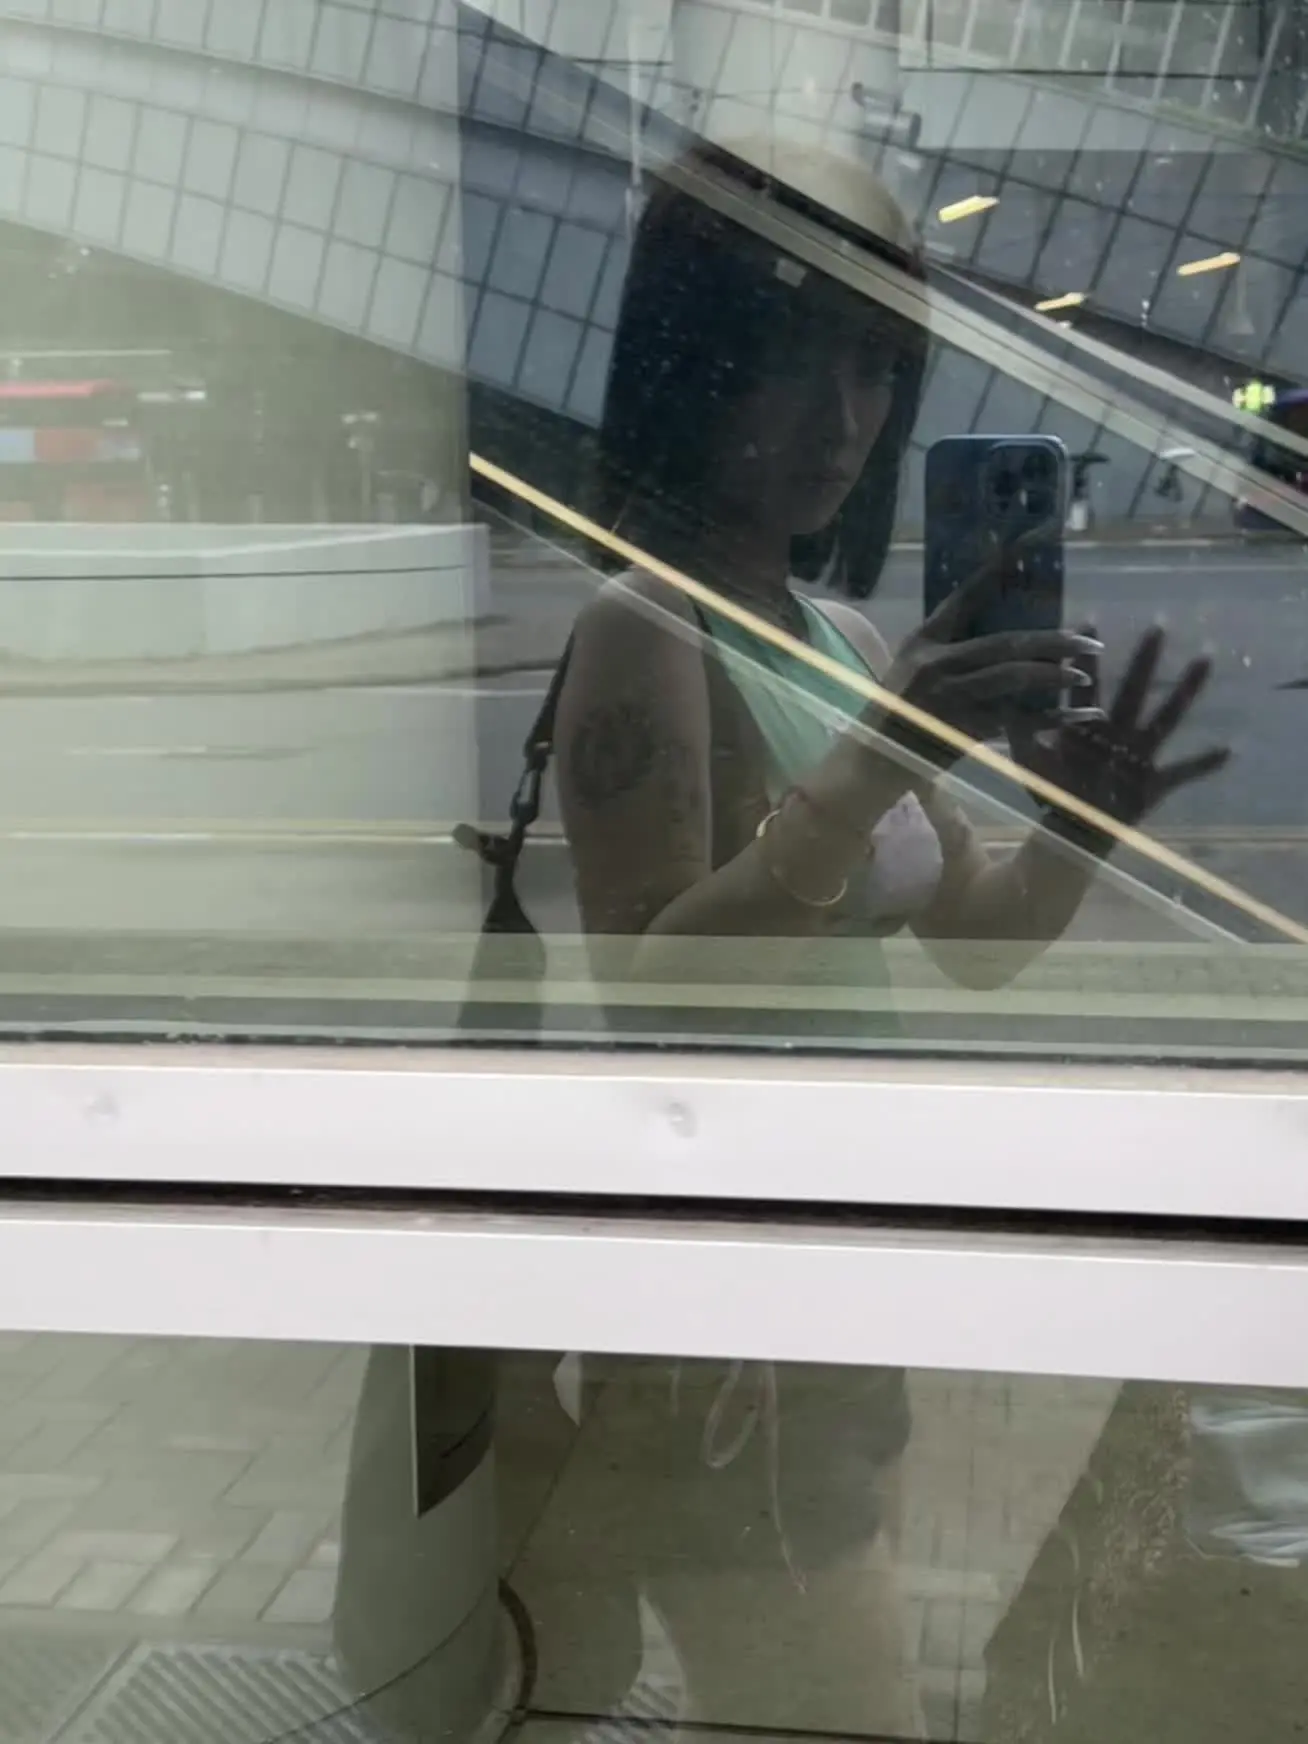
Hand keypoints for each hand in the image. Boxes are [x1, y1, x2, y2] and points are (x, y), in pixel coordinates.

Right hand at [880, 536, 1103, 760]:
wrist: (873, 760)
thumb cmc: (897, 710)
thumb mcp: (913, 666)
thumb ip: (949, 645)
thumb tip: (1003, 631)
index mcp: (926, 640)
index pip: (969, 593)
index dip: (1004, 564)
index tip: (1039, 537)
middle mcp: (937, 662)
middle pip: (1006, 642)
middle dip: (1053, 641)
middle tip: (1089, 641)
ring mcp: (949, 696)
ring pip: (1012, 677)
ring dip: (1053, 675)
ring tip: (1083, 676)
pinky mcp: (960, 729)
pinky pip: (1017, 721)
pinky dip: (1053, 720)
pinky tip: (1083, 718)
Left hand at [1010, 624, 1230, 849]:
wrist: (1070, 830)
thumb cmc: (1052, 792)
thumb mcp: (1029, 762)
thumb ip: (1016, 733)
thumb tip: (994, 702)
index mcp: (1087, 727)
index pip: (1086, 685)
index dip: (1084, 658)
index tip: (1085, 622)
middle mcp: (1117, 733)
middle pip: (1133, 689)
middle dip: (1144, 660)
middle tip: (1159, 624)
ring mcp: (1138, 755)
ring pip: (1165, 717)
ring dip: (1185, 691)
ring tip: (1205, 660)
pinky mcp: (1154, 782)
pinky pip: (1183, 772)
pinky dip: (1203, 763)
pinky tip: (1229, 749)